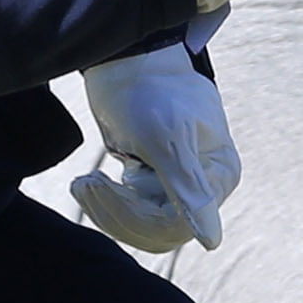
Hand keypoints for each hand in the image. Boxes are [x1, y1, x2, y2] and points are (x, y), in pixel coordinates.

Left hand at [71, 40, 239, 250]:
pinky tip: (86, 181)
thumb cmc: (148, 92)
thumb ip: (189, 192)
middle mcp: (207, 184)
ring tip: (82, 182)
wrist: (126, 61)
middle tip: (84, 181)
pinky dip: (107, 202)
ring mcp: (181, 186)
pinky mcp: (156, 184)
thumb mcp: (166, 141)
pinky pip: (132, 214)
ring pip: (142, 226)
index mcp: (220, 174)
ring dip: (107, 208)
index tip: (98, 185)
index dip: (135, 215)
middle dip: (116, 210)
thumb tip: (211, 241)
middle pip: (159, 230)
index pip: (177, 225)